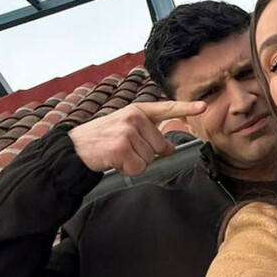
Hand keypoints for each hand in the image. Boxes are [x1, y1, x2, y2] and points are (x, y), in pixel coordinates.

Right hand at [68, 100, 206, 174]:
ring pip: (149, 158)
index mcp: (138, 111)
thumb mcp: (125, 128)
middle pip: (160, 146)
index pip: (166, 108)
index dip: (186, 108)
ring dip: (135, 162)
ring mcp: (127, 132)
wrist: (73, 148)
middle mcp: (134, 118)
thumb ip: (148, 134)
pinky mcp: (121, 147)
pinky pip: (138, 167)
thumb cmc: (102, 139)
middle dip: (145, 153)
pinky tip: (114, 161)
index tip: (203, 107)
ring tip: (117, 153)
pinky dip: (128, 169)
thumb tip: (169, 148)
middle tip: (124, 148)